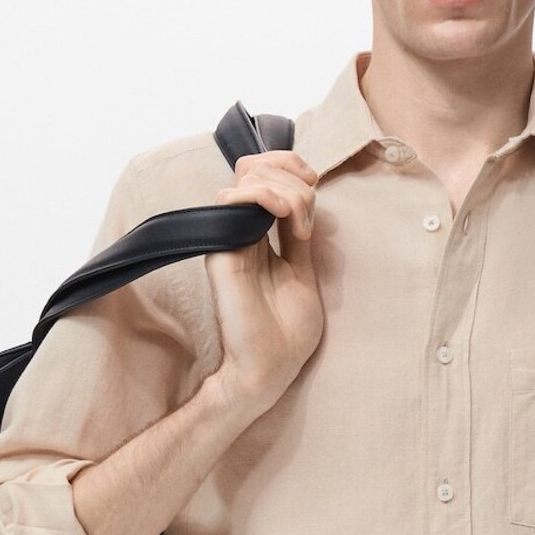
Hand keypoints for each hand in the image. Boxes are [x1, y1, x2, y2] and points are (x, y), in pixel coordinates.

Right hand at [203, 149, 324, 411]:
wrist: (271, 366)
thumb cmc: (288, 330)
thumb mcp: (304, 270)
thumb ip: (298, 233)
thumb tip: (305, 196)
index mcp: (260, 235)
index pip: (266, 176)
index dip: (291, 168)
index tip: (313, 190)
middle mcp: (241, 231)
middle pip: (257, 169)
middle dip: (293, 178)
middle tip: (307, 219)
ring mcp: (229, 237)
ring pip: (250, 179)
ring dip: (287, 190)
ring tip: (299, 226)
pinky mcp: (221, 248)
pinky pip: (233, 200)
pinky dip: (266, 196)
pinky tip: (286, 218)